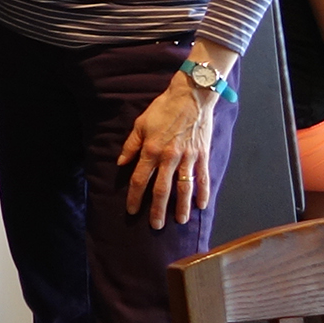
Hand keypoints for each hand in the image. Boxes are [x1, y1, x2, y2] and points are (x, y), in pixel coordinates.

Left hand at [118, 76, 218, 227]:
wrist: (191, 97)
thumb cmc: (163, 109)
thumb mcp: (141, 124)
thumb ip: (131, 145)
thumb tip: (120, 163)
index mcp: (151, 150)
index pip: (140, 179)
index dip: (135, 196)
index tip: (132, 210)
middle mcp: (169, 157)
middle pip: (162, 189)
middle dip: (157, 209)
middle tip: (155, 225)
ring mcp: (188, 158)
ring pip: (184, 188)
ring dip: (181, 207)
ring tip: (179, 221)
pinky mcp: (203, 156)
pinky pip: (203, 178)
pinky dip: (203, 193)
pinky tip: (201, 206)